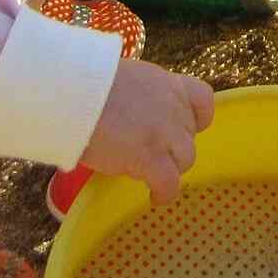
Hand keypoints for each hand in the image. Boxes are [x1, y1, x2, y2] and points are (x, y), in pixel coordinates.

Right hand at [78, 60, 215, 205]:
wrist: (74, 92)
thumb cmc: (87, 85)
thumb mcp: (126, 80)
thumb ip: (142, 97)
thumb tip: (136, 115)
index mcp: (168, 83)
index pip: (203, 98)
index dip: (195, 117)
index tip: (179, 128)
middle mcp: (174, 106)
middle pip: (189, 135)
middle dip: (172, 146)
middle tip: (148, 153)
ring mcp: (165, 132)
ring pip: (185, 160)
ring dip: (169, 168)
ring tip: (149, 174)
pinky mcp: (150, 156)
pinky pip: (169, 182)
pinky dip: (164, 192)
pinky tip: (155, 197)